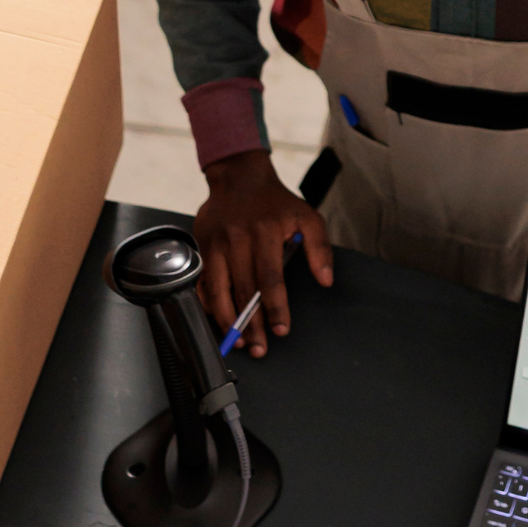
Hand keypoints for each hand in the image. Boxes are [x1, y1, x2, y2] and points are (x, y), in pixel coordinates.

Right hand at [192, 150, 333, 356]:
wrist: (239, 178)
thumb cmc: (275, 202)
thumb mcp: (307, 217)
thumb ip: (319, 248)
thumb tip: (325, 280)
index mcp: (265, 232)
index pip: (270, 278)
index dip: (275, 307)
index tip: (281, 329)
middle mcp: (237, 239)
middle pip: (244, 290)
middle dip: (251, 323)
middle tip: (259, 348)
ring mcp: (215, 244)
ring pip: (218, 290)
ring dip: (227, 320)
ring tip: (238, 342)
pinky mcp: (201, 248)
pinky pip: (203, 283)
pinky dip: (210, 305)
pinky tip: (219, 320)